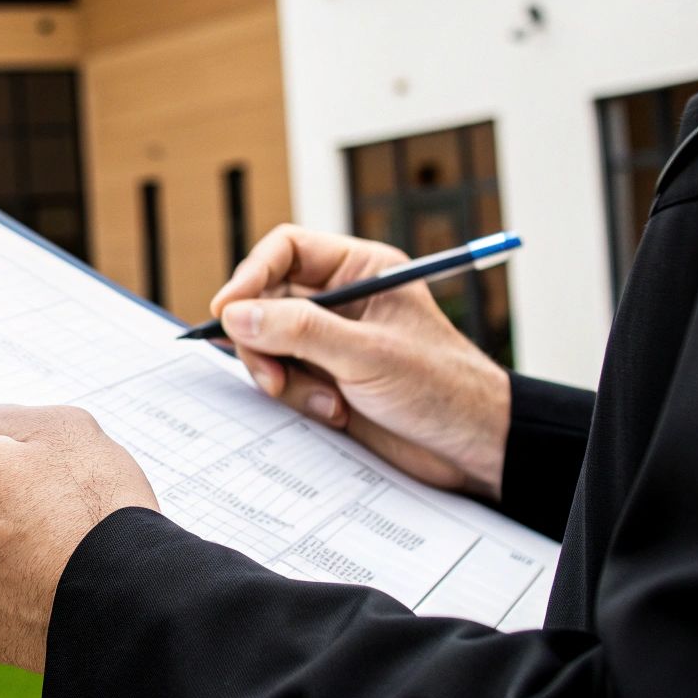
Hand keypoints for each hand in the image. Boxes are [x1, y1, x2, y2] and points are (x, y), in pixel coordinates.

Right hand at [211, 225, 510, 498]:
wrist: (472, 447)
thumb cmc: (442, 388)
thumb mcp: (367, 354)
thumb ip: (299, 331)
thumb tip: (235, 314)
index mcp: (361, 270)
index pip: (286, 250)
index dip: (251, 275)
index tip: (225, 310)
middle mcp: (341, 300)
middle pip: (266, 299)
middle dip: (262, 340)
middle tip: (272, 375)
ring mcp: (330, 341)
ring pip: (268, 343)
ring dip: (284, 377)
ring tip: (326, 402)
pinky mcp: (325, 379)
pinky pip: (283, 378)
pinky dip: (296, 398)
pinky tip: (334, 413)